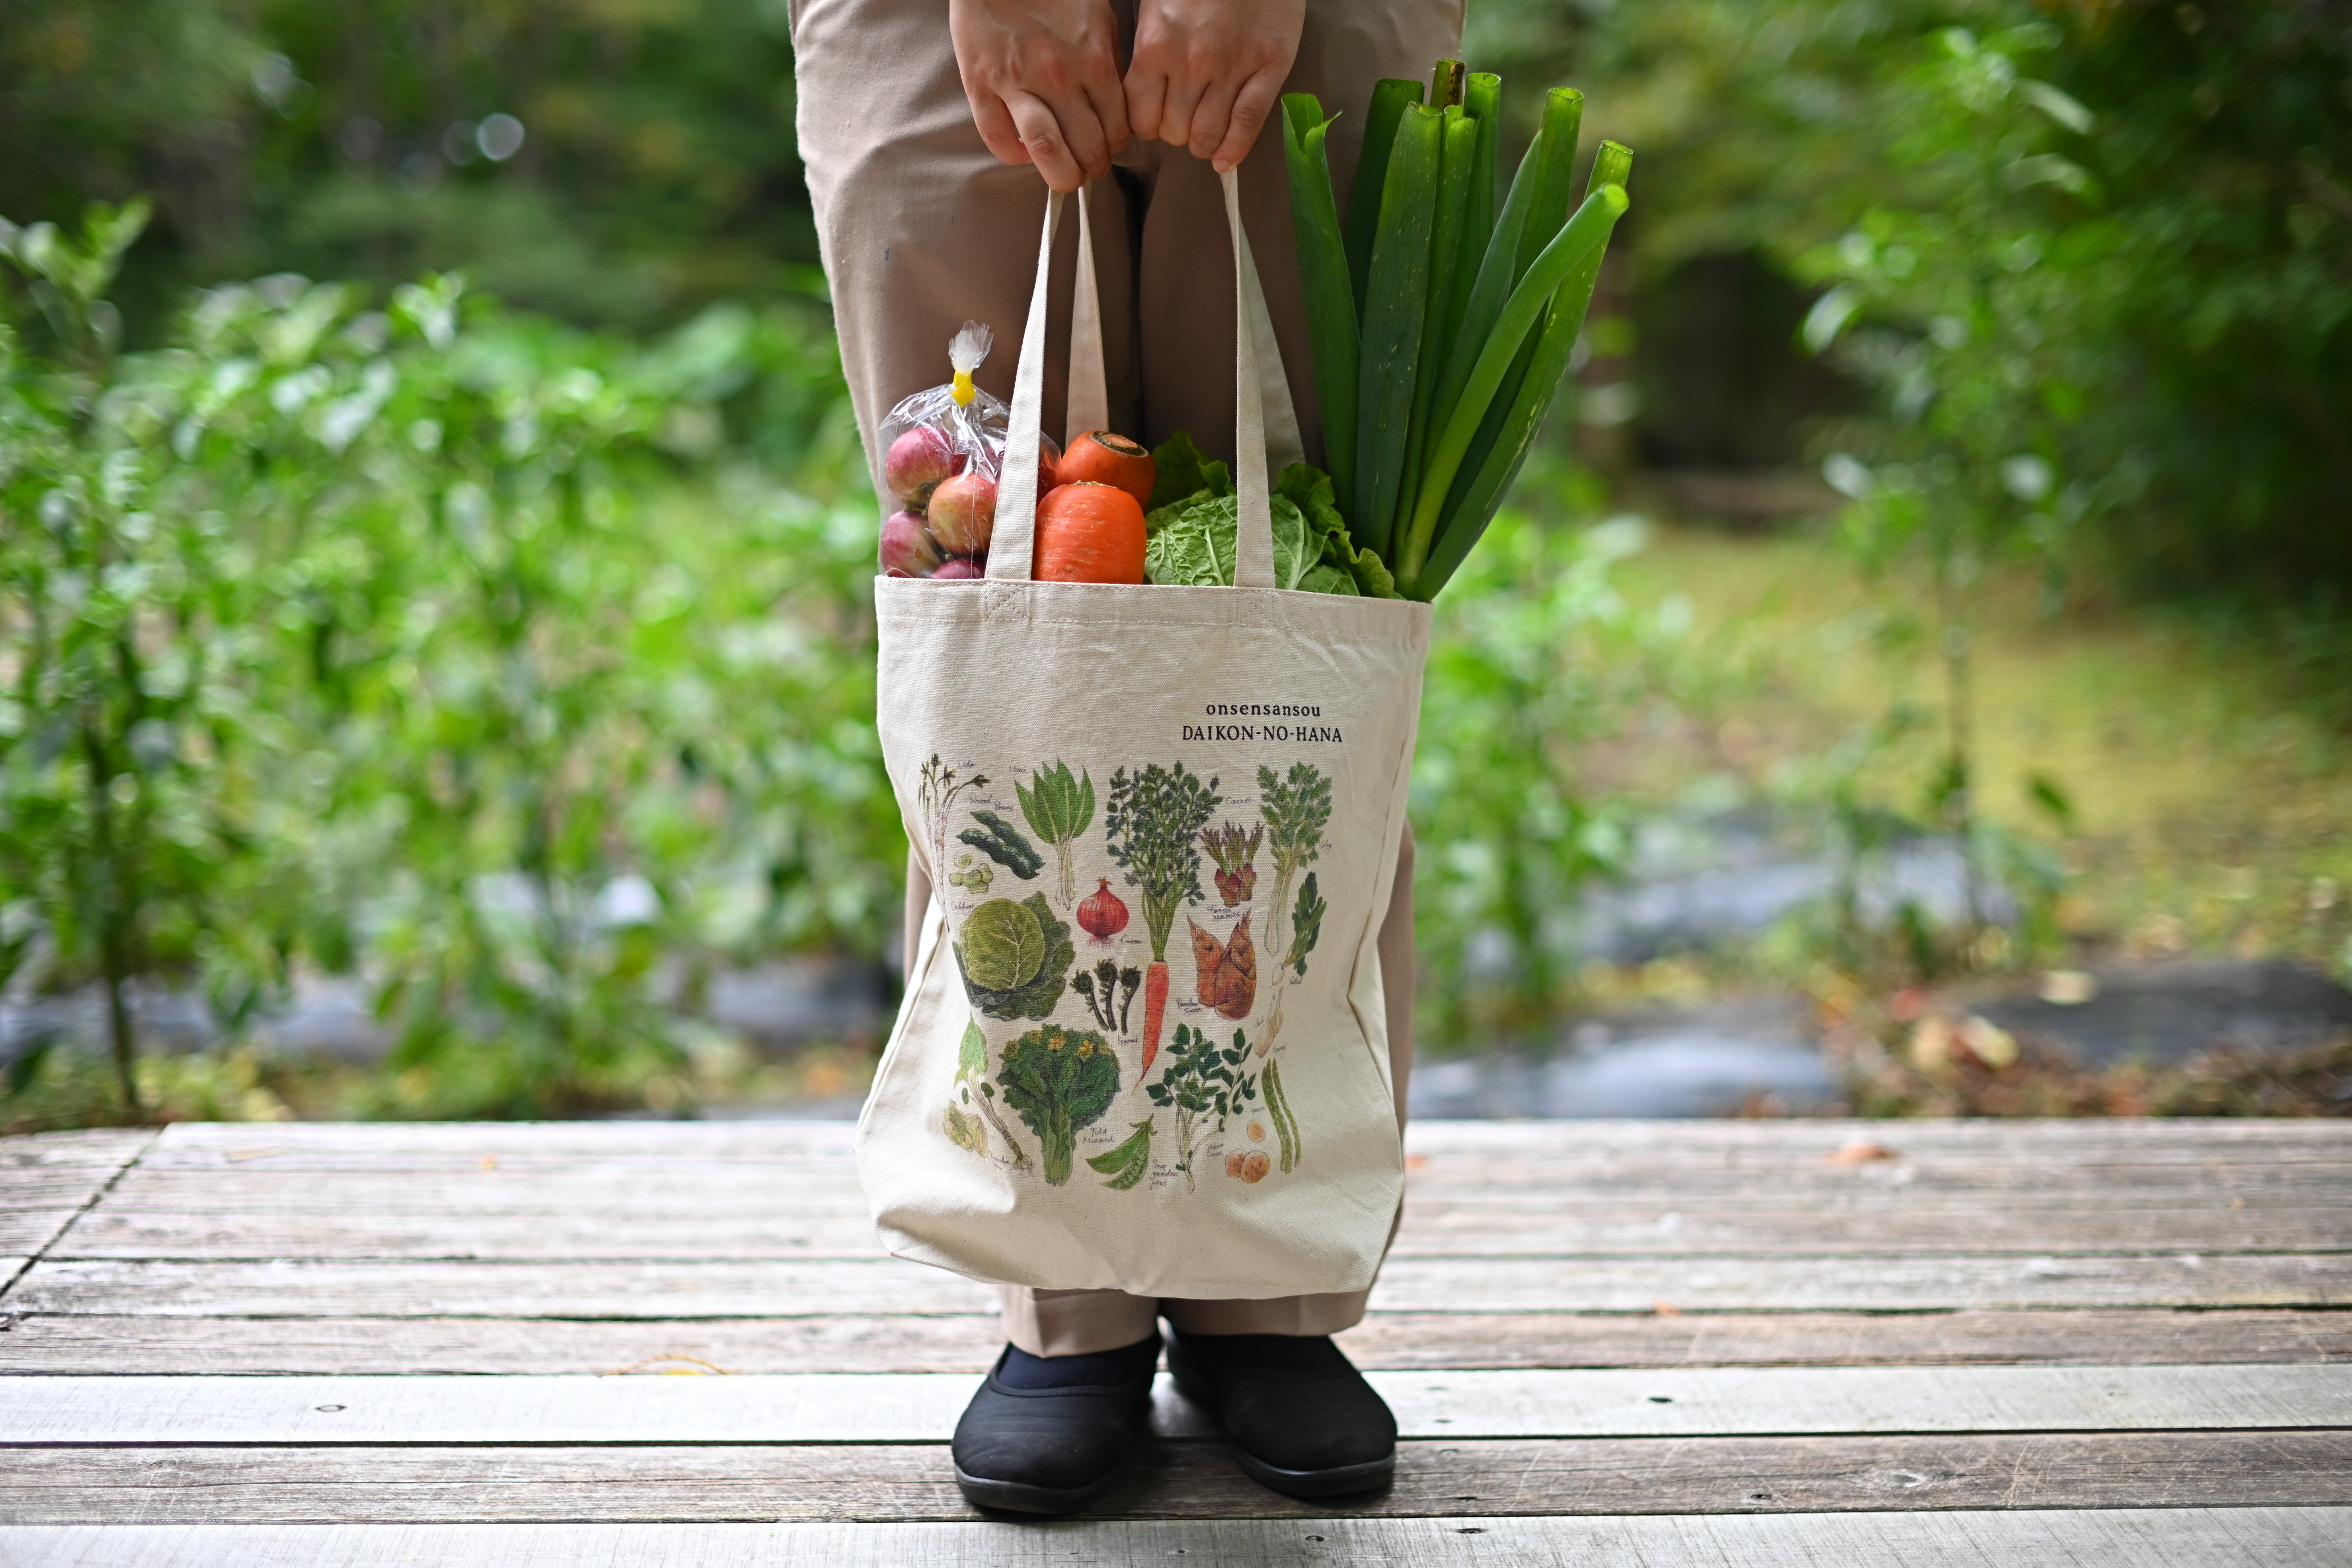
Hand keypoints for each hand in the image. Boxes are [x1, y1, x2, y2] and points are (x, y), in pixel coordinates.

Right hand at [949, 0, 1130, 192]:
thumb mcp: (1098, 15)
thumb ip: (1109, 61)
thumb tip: (1113, 103)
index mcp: (1094, 59)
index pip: (1117, 129)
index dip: (1115, 148)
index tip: (1109, 147)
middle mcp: (1059, 75)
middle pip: (1086, 147)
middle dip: (1092, 168)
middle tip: (1088, 167)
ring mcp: (1017, 80)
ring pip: (1046, 150)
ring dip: (1059, 173)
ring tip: (1062, 173)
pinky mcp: (981, 82)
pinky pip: (997, 137)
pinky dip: (1013, 155)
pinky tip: (1023, 152)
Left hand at [1124, 0, 1303, 172]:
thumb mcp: (1154, 2)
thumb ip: (1143, 48)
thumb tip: (1134, 94)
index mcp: (1155, 45)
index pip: (1140, 116)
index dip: (1144, 126)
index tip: (1151, 121)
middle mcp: (1192, 62)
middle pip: (1173, 131)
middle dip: (1173, 134)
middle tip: (1180, 123)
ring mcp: (1233, 67)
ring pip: (1208, 135)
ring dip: (1202, 144)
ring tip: (1203, 137)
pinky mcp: (1270, 67)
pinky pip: (1249, 124)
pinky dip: (1235, 149)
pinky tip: (1226, 160)